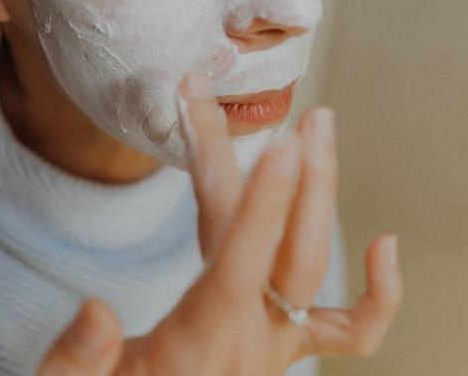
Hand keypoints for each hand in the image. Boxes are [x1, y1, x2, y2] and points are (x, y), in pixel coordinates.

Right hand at [38, 71, 403, 375]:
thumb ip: (80, 359)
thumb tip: (95, 312)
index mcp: (197, 346)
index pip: (238, 266)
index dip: (262, 206)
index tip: (281, 148)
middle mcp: (249, 347)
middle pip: (286, 253)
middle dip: (300, 179)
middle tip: (310, 116)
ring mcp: (273, 348)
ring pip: (311, 268)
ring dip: (320, 196)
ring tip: (321, 130)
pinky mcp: (280, 349)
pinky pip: (347, 331)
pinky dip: (378, 295)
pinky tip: (387, 245)